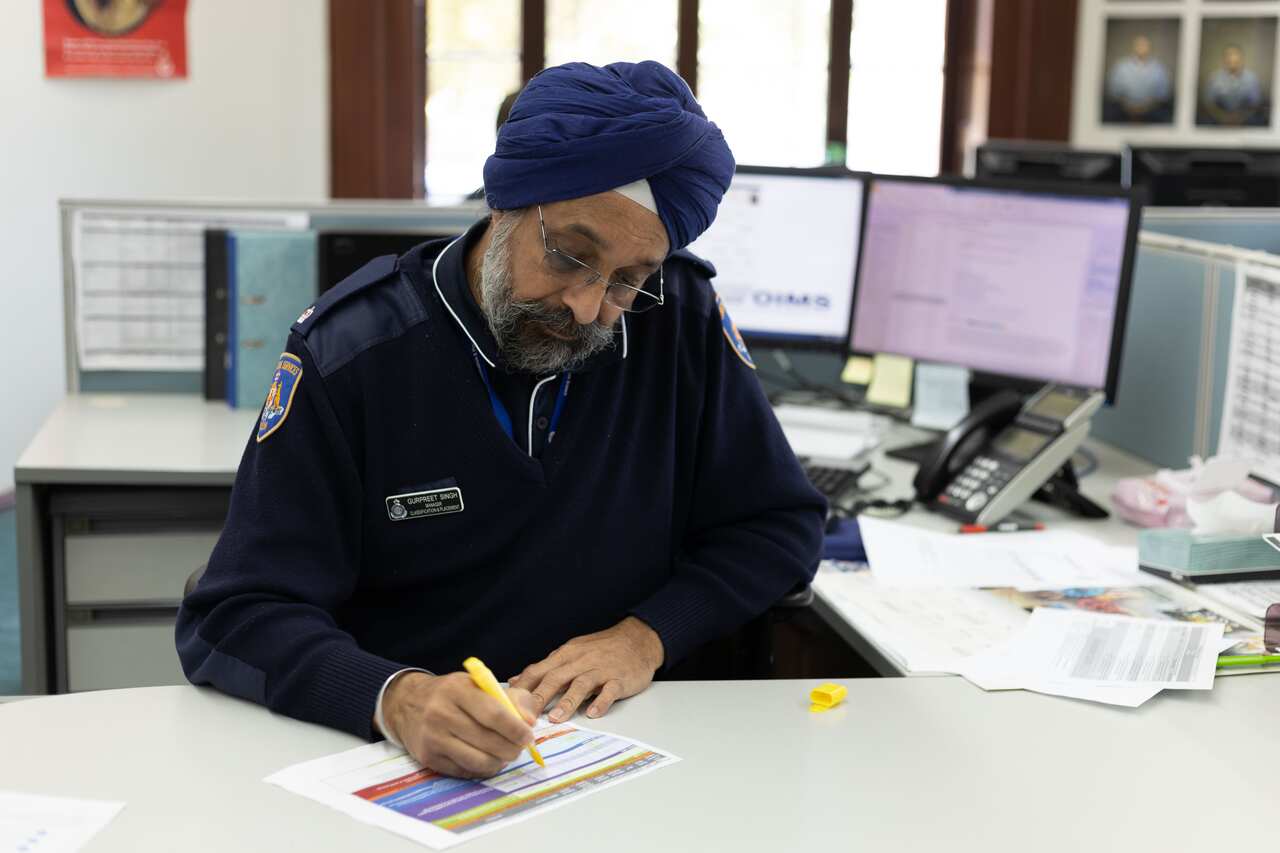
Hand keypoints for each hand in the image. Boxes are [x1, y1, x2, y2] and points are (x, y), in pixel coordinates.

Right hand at [380, 671, 538, 777]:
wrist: (407, 703)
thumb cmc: (451, 693)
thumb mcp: (478, 684)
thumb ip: (510, 698)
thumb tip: (530, 721)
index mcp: (457, 689)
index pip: (493, 713)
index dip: (516, 728)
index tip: (528, 736)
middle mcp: (441, 713)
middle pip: (487, 740)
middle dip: (511, 749)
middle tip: (520, 748)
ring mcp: (433, 737)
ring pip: (477, 760)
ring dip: (499, 762)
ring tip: (505, 755)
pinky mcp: (428, 758)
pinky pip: (464, 771)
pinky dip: (482, 769)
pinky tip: (487, 760)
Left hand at [510, 616, 664, 722]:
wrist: (638, 640)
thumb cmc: (601, 649)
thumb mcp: (571, 652)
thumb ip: (547, 667)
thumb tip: (519, 680)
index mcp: (566, 655)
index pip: (539, 669)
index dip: (524, 686)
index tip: (509, 702)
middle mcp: (581, 661)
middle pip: (556, 677)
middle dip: (539, 696)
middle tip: (526, 716)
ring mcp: (601, 670)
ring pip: (581, 684)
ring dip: (567, 701)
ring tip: (555, 718)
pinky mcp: (620, 679)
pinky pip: (609, 690)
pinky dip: (601, 702)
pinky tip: (592, 713)